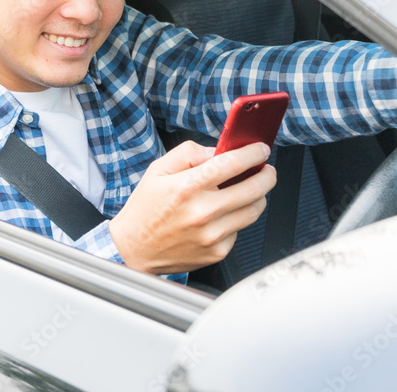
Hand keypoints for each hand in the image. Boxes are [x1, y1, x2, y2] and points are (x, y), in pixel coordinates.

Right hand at [108, 140, 275, 275]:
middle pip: (254, 189)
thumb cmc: (144, 210)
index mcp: (186, 187)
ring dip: (258, 196)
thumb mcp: (156, 171)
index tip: (261, 150)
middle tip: (266, 170)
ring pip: (254, 210)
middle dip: (267, 175)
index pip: (232, 164)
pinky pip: (240, 230)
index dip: (253, 154)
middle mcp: (202, 212)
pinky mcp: (217, 251)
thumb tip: (216, 151)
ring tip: (249, 190)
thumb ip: (187, 153)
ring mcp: (212, 234)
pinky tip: (223, 215)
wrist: (133, 249)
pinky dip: (237, 219)